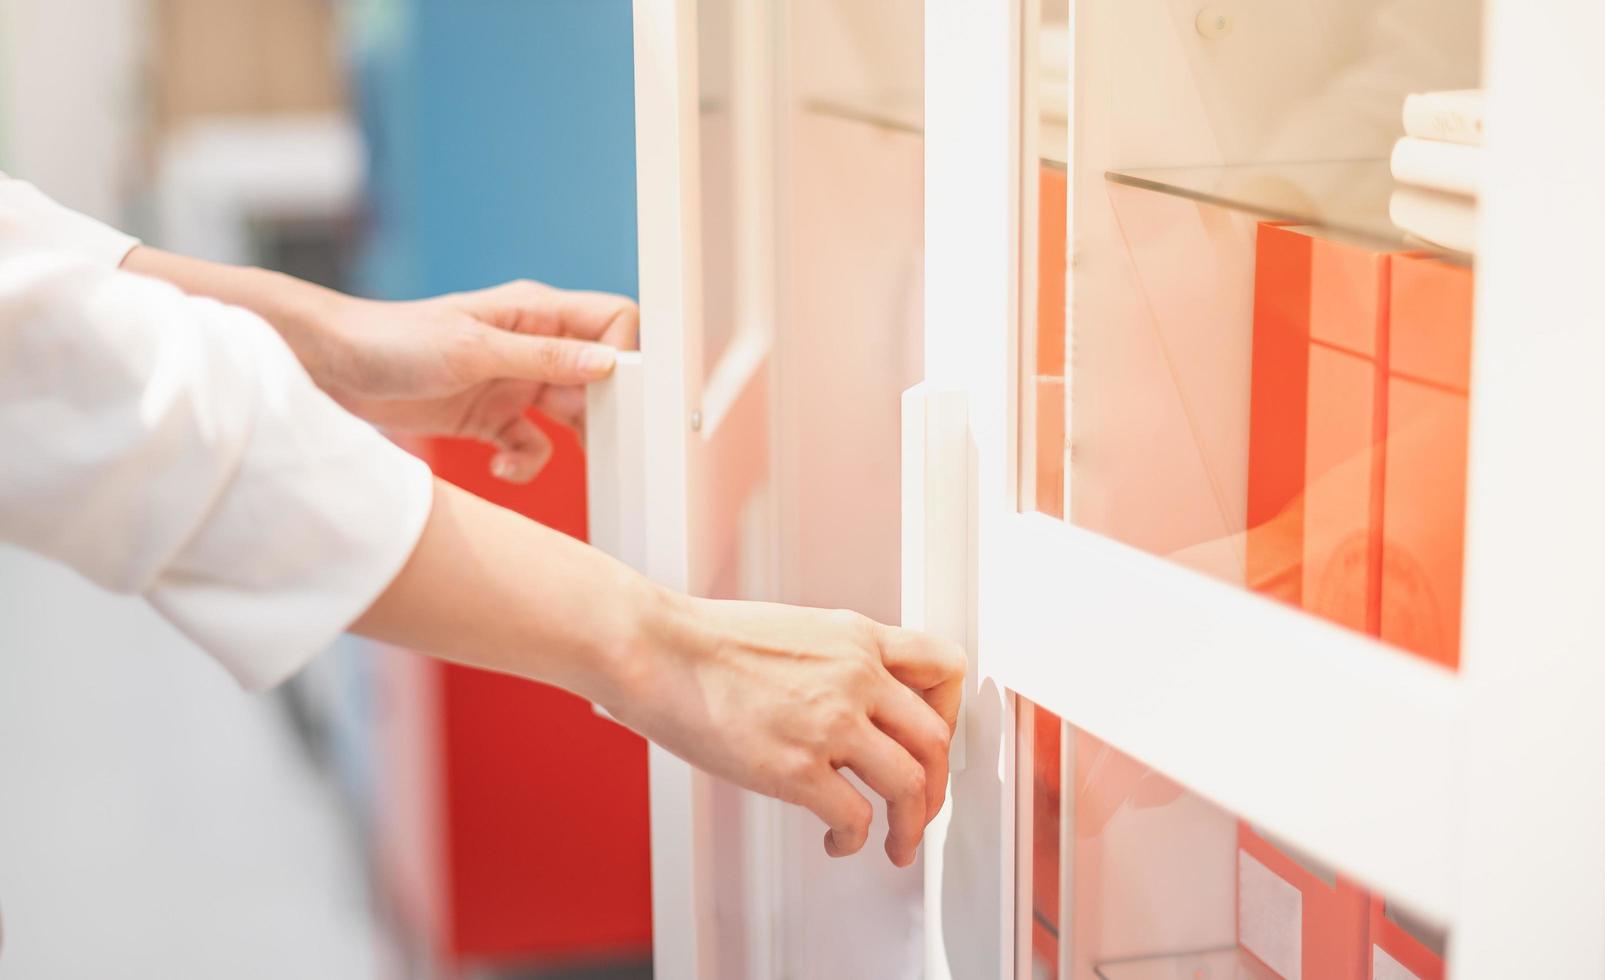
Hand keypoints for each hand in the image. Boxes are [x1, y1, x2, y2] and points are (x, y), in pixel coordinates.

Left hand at [120, 246, 637, 484]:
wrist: (326, 367)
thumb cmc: (392, 340)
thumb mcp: (473, 349)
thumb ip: (543, 359)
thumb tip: (609, 364)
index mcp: (535, 312)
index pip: (613, 320)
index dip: (626, 354)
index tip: (618, 392)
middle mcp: (532, 345)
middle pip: (600, 376)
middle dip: (602, 410)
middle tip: (598, 439)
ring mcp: (513, 383)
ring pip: (572, 416)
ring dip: (567, 443)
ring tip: (544, 454)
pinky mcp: (490, 417)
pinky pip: (533, 445)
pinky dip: (526, 461)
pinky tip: (501, 463)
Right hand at [608, 593, 966, 866]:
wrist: (655, 649)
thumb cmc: (703, 641)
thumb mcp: (794, 629)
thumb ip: (834, 660)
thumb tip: (852, 700)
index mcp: (856, 637)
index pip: (943, 666)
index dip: (949, 713)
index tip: (932, 742)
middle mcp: (855, 675)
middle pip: (936, 739)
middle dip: (937, 786)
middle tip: (922, 810)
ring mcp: (831, 722)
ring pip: (910, 785)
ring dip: (912, 826)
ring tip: (899, 845)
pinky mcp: (797, 768)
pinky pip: (857, 819)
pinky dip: (855, 841)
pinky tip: (837, 842)